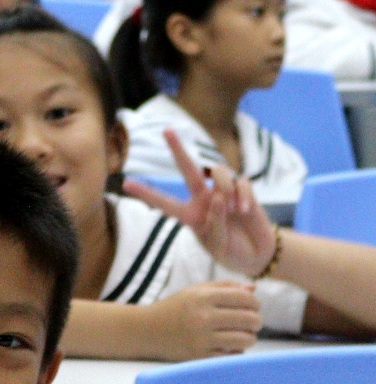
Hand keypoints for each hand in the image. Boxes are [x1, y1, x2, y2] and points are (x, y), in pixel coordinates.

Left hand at [123, 129, 276, 275]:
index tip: (126, 183)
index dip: (147, 194)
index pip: (165, 203)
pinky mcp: (243, 190)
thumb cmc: (231, 251)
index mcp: (190, 215)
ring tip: (233, 210)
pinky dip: (243, 195)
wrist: (257, 254)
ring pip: (218, 172)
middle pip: (188, 170)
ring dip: (224, 188)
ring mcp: (224, 192)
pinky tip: (244, 210)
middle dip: (177, 149)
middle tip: (166, 130)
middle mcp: (204, 199)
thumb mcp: (217, 245)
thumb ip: (215, 223)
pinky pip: (241, 182)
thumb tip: (217, 197)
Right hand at [144, 282, 260, 359]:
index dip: (255, 302)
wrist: (146, 331)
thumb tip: (253, 289)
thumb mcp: (195, 291)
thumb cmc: (175, 308)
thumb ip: (224, 286)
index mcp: (203, 297)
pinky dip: (236, 352)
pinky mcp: (199, 357)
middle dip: (256, 321)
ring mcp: (201, 339)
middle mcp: (203, 317)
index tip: (254, 306)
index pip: (244, 298)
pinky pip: (231, 356)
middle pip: (248, 319)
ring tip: (245, 335)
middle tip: (254, 322)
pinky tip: (231, 346)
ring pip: (244, 339)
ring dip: (249, 337)